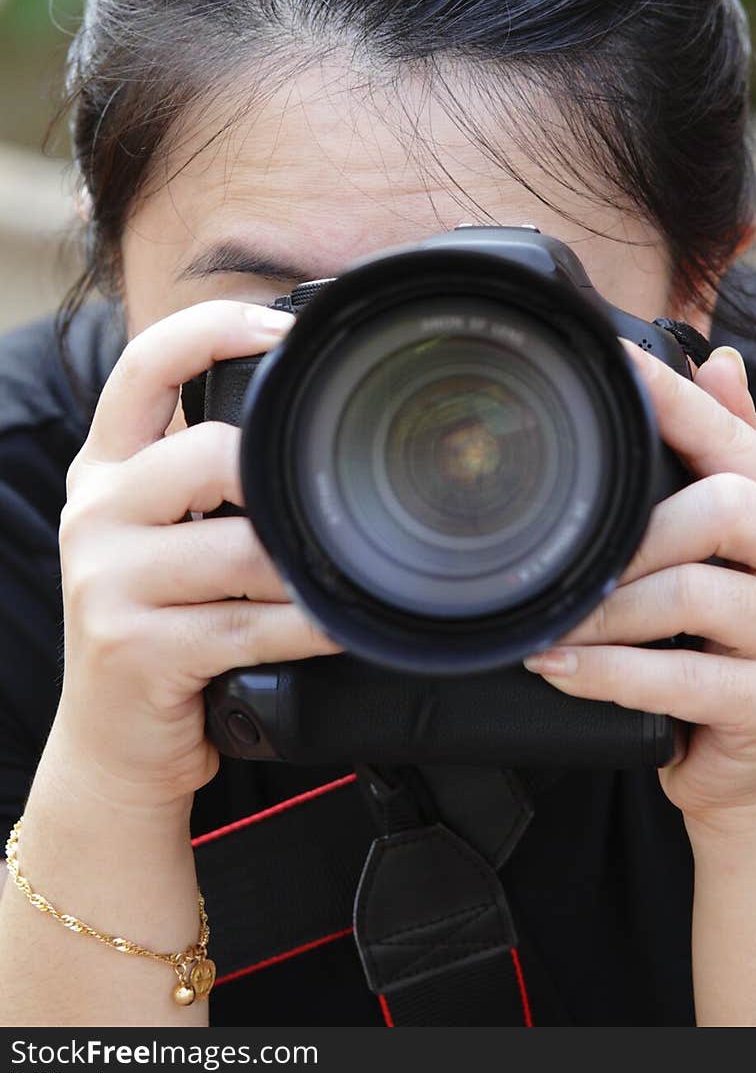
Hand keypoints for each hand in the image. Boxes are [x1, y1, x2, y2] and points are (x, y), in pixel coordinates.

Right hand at [52, 300, 338, 812]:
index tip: (282, 329)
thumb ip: (202, 476)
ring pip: (239, 548)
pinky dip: (308, 624)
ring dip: (305, 566)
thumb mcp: (160, 536)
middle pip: (203, 454)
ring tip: (341, 576)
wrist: (112, 743)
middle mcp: (96, 513)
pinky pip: (250, 623)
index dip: (213, 328)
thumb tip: (306, 417)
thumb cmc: (160, 625)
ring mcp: (107, 583)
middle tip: (325, 502)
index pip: (142, 365)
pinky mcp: (135, 649)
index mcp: (105, 470)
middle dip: (278, 480)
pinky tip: (336, 625)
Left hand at [523, 340, 755, 833]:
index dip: (677, 399)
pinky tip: (562, 668)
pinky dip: (607, 672)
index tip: (618, 361)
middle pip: (725, 508)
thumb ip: (730, 461)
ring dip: (606, 610)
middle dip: (635, 532)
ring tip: (553, 623)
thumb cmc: (731, 648)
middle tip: (570, 559)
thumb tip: (721, 363)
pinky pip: (680, 677)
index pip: (737, 438)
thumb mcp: (736, 554)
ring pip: (693, 594)